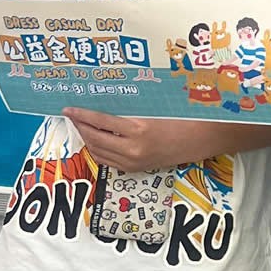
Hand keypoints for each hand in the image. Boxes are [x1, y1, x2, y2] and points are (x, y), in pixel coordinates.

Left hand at [65, 110, 204, 170]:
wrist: (201, 138)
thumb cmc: (182, 117)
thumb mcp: (153, 108)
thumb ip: (127, 108)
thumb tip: (101, 102)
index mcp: (138, 129)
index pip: (99, 121)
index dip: (81, 114)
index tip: (69, 109)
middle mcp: (133, 149)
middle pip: (94, 138)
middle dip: (80, 126)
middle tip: (72, 115)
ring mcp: (134, 161)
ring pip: (98, 151)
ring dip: (86, 138)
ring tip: (81, 126)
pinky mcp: (136, 168)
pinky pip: (108, 161)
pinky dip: (97, 150)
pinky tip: (95, 139)